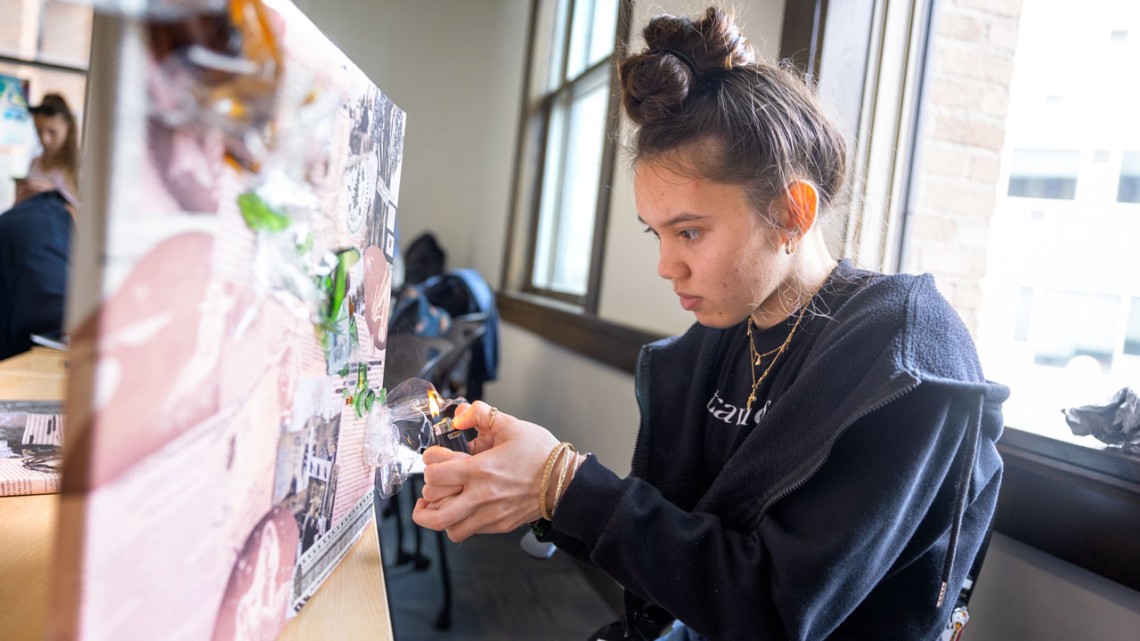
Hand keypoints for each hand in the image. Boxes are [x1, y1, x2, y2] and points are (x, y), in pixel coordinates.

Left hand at [412, 401, 559, 541]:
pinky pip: (468, 531)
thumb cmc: (541, 455)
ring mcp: (489, 515)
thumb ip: (481, 414)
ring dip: (439, 517)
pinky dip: (459, 522)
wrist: (566, 481)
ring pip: (448, 529)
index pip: (434, 477)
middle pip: (433, 512)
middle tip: (430, 486)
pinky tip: (464, 508)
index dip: (429, 465)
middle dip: (424, 498)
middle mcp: (481, 497)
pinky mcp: (499, 525)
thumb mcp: (512, 425)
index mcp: (480, 471)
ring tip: (440, 505)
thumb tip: (460, 415)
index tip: (435, 459)